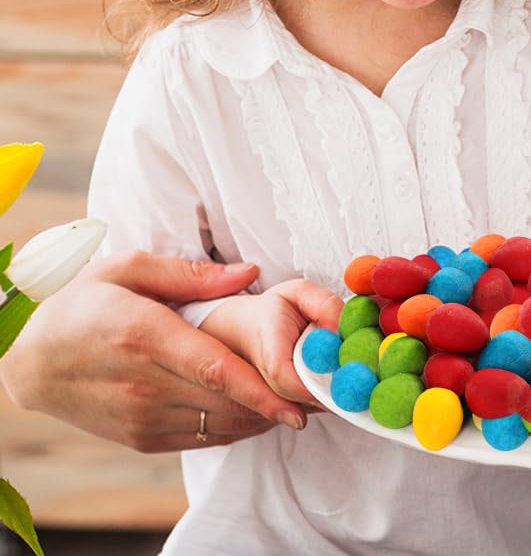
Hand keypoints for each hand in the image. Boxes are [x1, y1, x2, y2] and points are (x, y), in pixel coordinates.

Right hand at [0, 251, 315, 451]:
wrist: (32, 362)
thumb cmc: (83, 304)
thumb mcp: (128, 268)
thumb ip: (191, 273)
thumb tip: (249, 272)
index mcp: (144, 336)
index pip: (215, 369)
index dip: (262, 387)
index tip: (301, 398)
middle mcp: (144, 384)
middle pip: (225, 400)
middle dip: (278, 402)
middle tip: (323, 393)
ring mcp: (141, 417)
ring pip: (218, 424)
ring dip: (263, 417)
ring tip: (305, 401)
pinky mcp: (141, 438)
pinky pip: (201, 437)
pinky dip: (236, 427)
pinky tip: (263, 412)